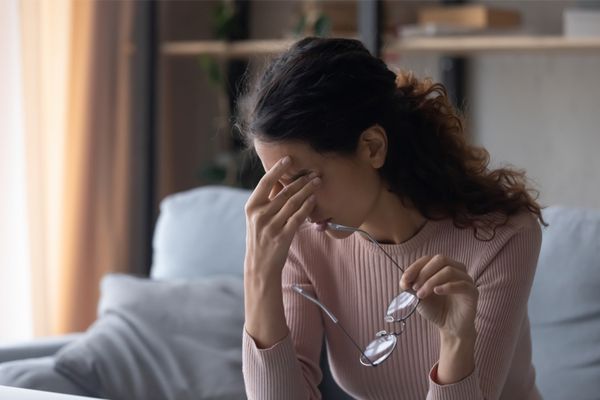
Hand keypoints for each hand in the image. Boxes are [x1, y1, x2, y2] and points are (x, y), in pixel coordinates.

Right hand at [244, 156, 320, 277]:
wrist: (260, 266)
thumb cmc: (261, 237)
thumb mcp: (257, 218)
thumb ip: (267, 200)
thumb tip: (280, 179)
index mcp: (252, 207)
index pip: (265, 183)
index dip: (277, 169)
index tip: (289, 159)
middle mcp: (259, 215)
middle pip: (284, 192)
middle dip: (301, 180)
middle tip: (313, 171)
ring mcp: (270, 227)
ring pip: (292, 203)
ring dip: (307, 190)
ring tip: (317, 182)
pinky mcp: (282, 237)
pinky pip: (297, 217)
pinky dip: (306, 206)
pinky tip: (314, 199)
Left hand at [400, 255, 477, 338]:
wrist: (450, 328)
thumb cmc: (435, 309)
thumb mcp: (418, 297)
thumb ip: (411, 287)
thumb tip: (404, 280)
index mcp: (442, 267)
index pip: (429, 259)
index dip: (415, 267)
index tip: (405, 279)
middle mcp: (456, 269)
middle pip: (440, 260)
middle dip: (424, 272)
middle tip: (414, 287)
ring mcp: (466, 279)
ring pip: (449, 270)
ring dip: (431, 281)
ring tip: (421, 294)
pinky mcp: (472, 291)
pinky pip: (461, 284)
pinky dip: (447, 286)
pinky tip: (436, 292)